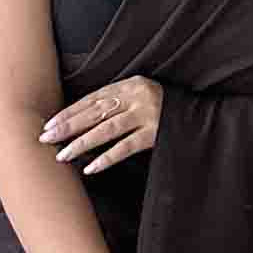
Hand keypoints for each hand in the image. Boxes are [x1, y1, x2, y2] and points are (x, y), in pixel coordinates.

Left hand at [38, 76, 163, 173]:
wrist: (206, 119)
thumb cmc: (167, 110)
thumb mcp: (142, 98)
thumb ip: (119, 103)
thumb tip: (83, 120)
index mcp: (131, 84)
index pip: (92, 98)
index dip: (70, 112)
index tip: (49, 124)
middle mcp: (137, 96)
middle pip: (95, 112)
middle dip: (68, 126)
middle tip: (45, 138)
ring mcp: (148, 114)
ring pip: (107, 130)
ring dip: (82, 143)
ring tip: (62, 155)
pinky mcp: (157, 133)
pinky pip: (126, 147)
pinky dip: (107, 157)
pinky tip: (90, 167)